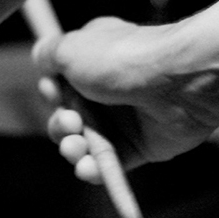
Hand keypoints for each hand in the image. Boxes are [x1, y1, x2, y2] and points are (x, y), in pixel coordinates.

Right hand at [33, 17, 218, 182]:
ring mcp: (126, 119)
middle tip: (71, 122)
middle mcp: (108, 89)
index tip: (54, 92)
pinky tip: (89, 169)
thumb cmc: (122, 60)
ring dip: (73, 150)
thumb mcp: (70, 47)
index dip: (51, 93)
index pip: (60, 83)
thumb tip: (41, 59)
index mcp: (93, 60)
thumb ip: (48, 54)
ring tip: (77, 148)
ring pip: (86, 144)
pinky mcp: (141, 146)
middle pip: (69, 118)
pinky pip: (111, 165)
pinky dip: (96, 170)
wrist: (177, 81)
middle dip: (61, 126)